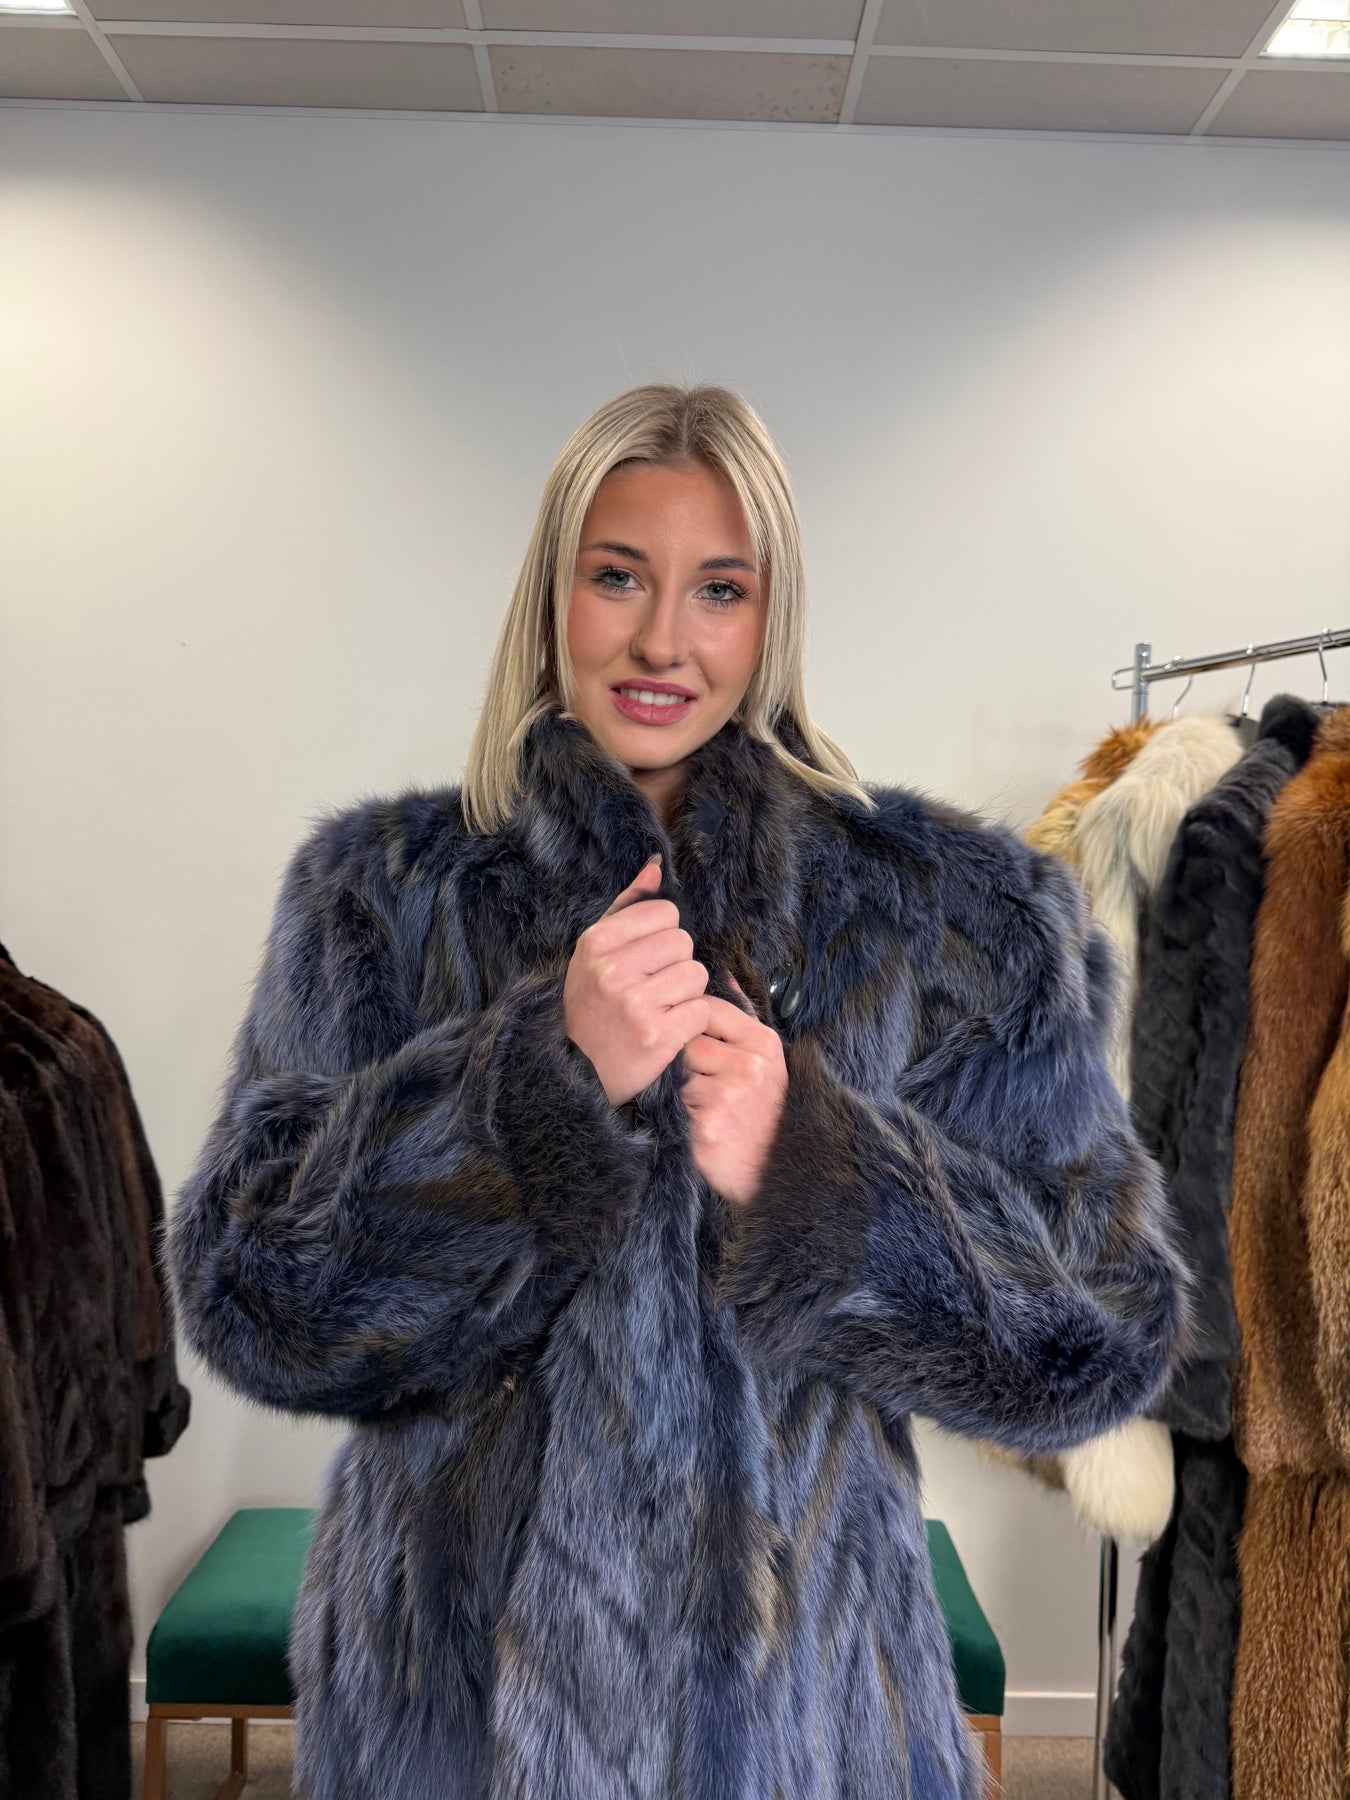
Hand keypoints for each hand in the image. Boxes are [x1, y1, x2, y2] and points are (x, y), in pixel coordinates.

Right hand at [562, 856, 709, 1108]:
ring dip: (686, 994)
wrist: (577, 1073)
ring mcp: (635, 1002)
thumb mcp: (594, 953)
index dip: (662, 938)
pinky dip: (691, 1022)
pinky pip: (701, 1010)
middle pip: (684, 943)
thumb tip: (656, 867)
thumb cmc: (590, 1007)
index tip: (644, 961)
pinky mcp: (657, 1035)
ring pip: (697, 975)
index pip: (666, 914)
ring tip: (660, 1009)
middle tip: (652, 989)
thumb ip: (625, 907)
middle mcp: (613, 968)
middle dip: (676, 965)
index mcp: (596, 942)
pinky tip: (667, 1030)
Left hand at [680, 973, 787, 1206]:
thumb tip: (722, 969)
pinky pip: (668, 1104)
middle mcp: (749, 1068)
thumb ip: (740, 1015)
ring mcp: (726, 1098)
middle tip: (697, 1080)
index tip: (694, 1040)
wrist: (771, 1170)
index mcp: (764, 1044)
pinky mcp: (704, 1128)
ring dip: (675, 1087)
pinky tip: (690, 1121)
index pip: (706, 1009)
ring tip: (696, 1103)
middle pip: (686, 1040)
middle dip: (683, 1058)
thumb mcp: (765, 1059)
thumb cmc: (763, 1108)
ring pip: (673, 1072)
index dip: (691, 1022)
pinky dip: (672, 1112)